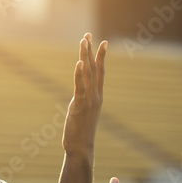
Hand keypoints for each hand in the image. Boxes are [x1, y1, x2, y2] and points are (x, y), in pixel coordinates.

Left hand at [63, 33, 107, 155]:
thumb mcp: (83, 114)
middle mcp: (96, 96)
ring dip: (85, 56)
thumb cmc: (81, 133)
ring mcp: (89, 101)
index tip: (103, 42)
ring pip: (88, 74)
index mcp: (98, 97)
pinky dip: (80, 74)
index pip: (101, 72)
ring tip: (83, 41)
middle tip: (88, 34)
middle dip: (91, 50)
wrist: (81, 148)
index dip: (101, 56)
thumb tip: (78, 97)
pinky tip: (79, 63)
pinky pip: (80, 87)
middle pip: (95, 68)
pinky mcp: (79, 106)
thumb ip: (83, 102)